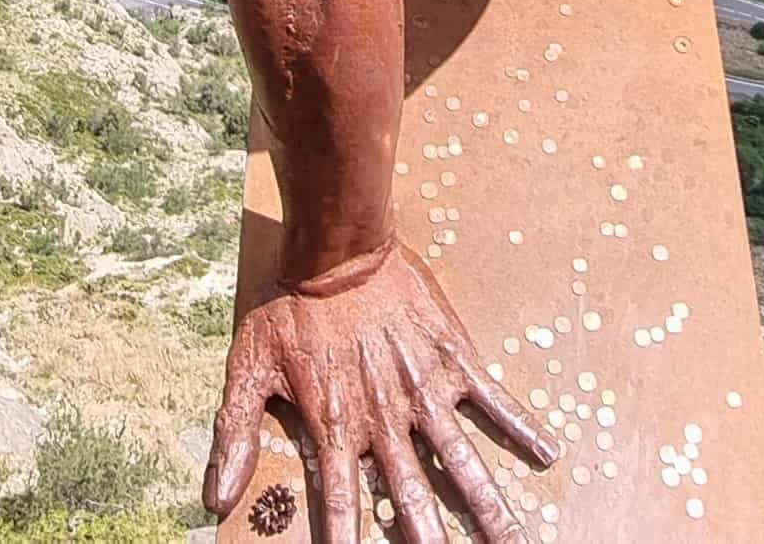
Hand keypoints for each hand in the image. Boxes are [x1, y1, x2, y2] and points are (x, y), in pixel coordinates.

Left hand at [208, 242, 558, 543]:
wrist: (335, 249)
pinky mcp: (452, 358)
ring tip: (514, 539)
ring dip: (488, 503)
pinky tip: (549, 453)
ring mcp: (424, 390)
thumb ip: (234, 436)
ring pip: (461, 459)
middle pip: (412, 495)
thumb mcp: (247, 371)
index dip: (346, 541)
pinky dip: (521, 424)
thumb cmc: (287, 309)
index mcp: (337, 427)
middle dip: (432, 540)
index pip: (341, 503)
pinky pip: (493, 397)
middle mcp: (386, 419)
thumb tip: (214, 496)